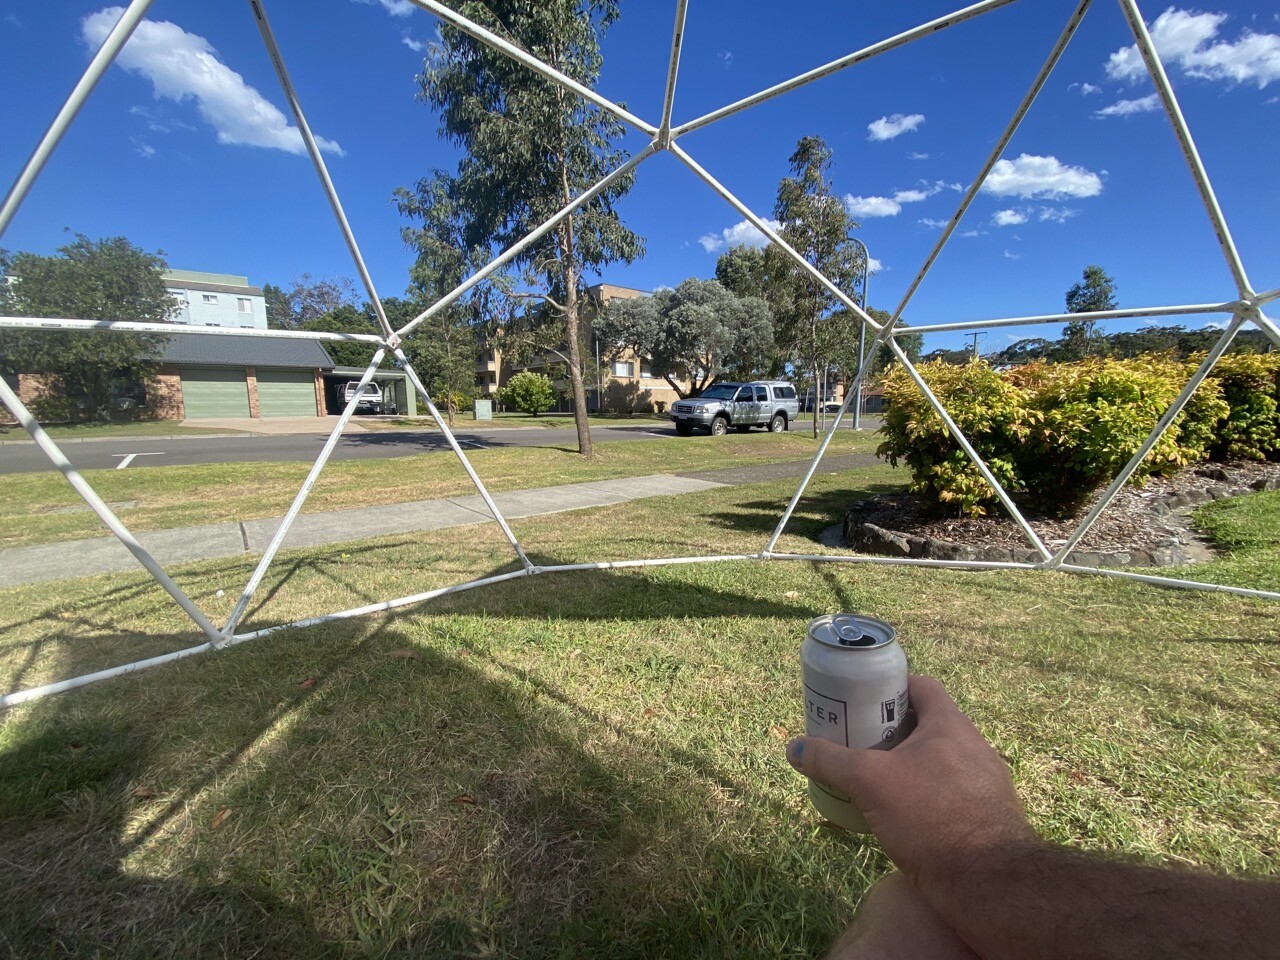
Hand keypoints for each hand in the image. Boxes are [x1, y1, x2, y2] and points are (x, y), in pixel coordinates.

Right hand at [787, 675, 1038, 897]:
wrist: (987, 882)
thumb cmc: (929, 816)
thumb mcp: (869, 783)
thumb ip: (830, 761)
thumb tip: (793, 748)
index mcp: (951, 725)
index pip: (921, 686)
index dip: (890, 689)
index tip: (863, 703)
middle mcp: (974, 747)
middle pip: (928, 725)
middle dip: (893, 733)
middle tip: (860, 744)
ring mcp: (986, 782)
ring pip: (939, 762)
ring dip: (910, 767)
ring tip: (877, 782)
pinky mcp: (988, 816)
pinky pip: (952, 793)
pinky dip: (926, 796)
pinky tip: (904, 816)